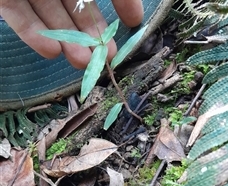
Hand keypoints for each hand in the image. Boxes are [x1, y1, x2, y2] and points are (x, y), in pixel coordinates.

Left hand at [1, 0, 142, 68]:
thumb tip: (136, 6)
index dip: (122, 2)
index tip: (134, 23)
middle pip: (77, 6)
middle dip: (92, 34)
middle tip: (105, 58)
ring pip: (49, 14)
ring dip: (66, 40)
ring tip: (82, 62)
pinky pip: (16, 12)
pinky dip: (32, 32)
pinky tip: (51, 52)